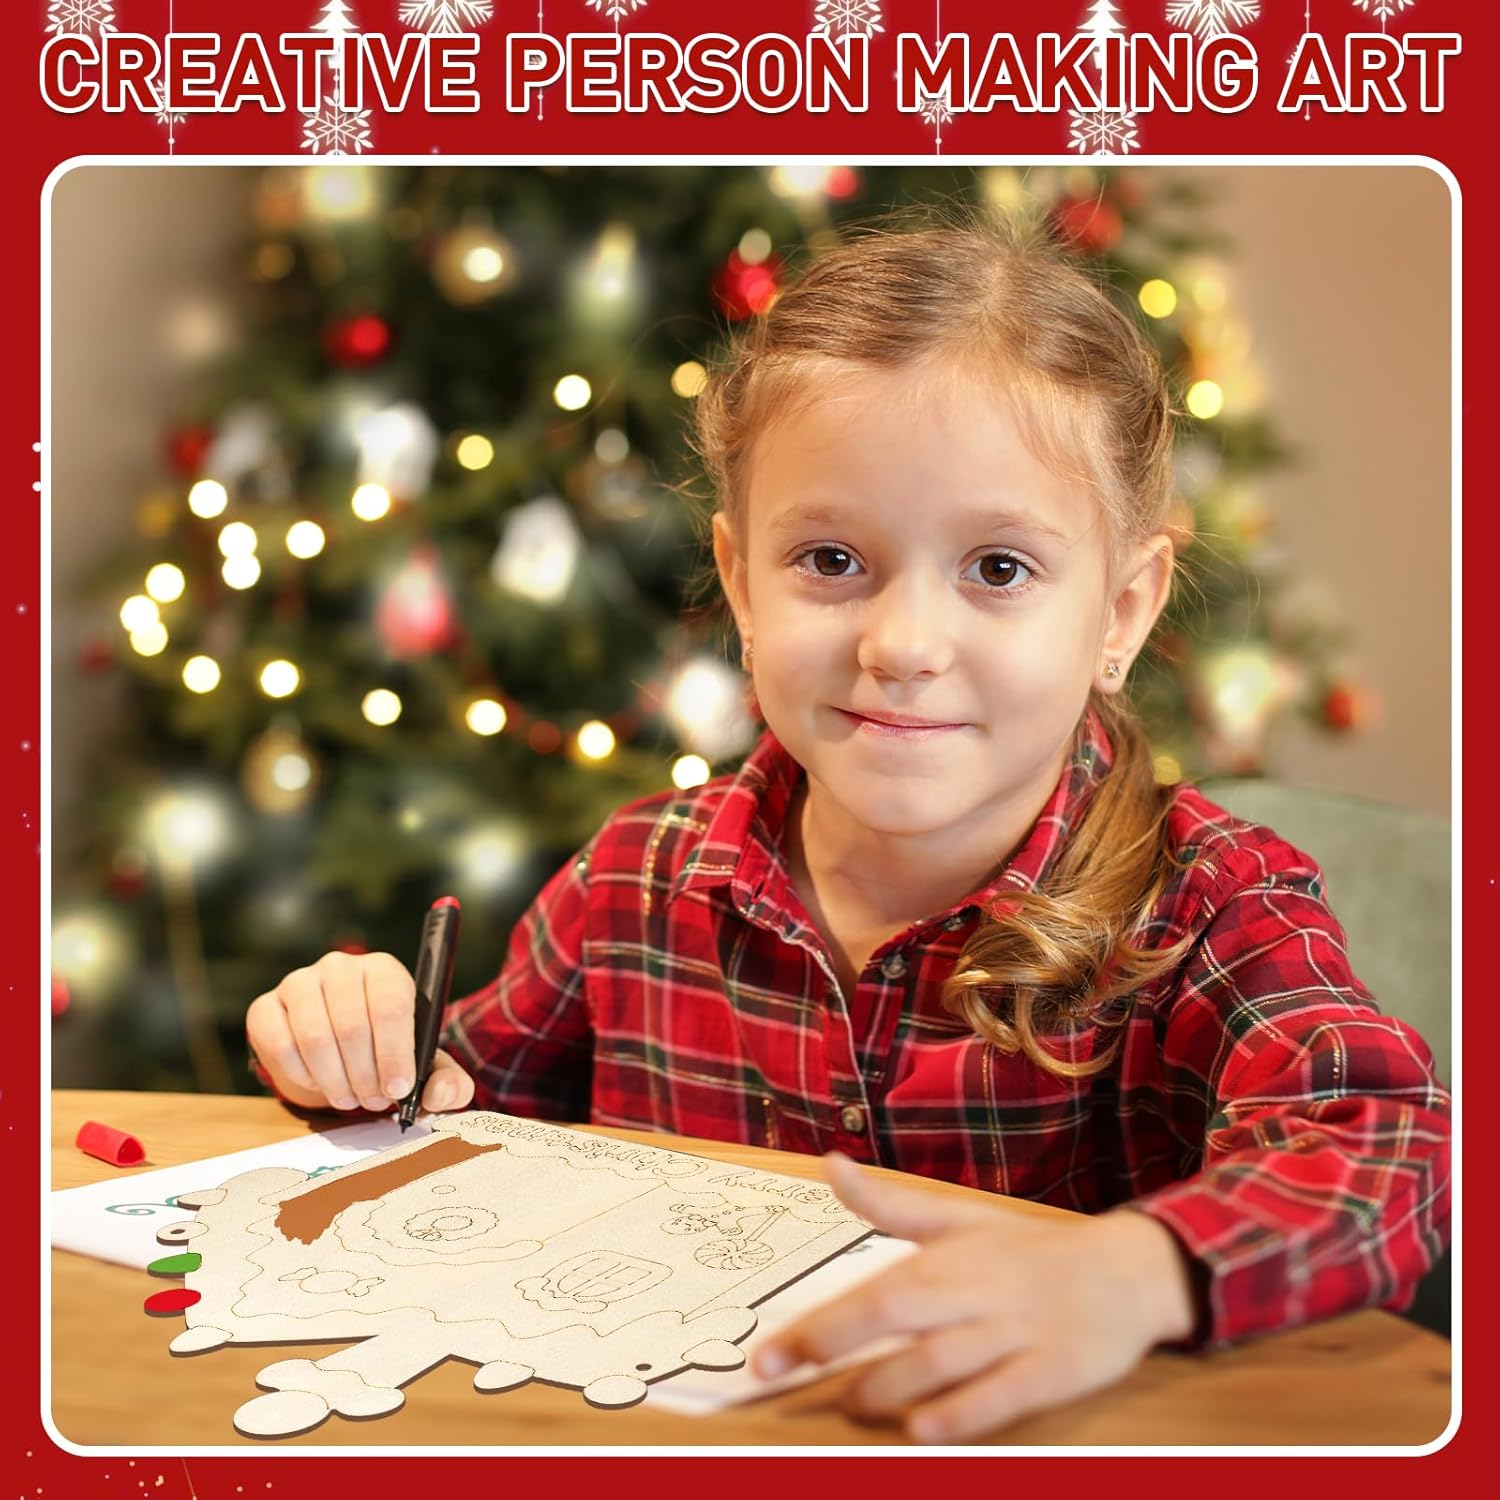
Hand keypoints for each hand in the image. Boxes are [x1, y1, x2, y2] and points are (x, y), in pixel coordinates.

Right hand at [245, 951, 475, 1115]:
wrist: (336, 1049)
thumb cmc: (385, 1051)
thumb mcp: (421, 1065)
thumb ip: (446, 1081)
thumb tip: (444, 1094)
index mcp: (384, 971)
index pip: (391, 1005)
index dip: (395, 1052)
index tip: (399, 1089)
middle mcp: (341, 967)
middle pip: (352, 1024)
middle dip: (365, 1074)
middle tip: (374, 1100)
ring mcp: (299, 983)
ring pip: (315, 1036)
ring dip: (335, 1080)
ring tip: (350, 1098)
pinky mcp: (266, 1007)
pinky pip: (280, 1045)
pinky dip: (302, 1075)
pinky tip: (320, 1083)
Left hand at [752, 1153, 1195, 1442]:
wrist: (1124, 1271)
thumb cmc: (1029, 1250)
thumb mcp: (960, 1218)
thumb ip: (891, 1206)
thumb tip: (830, 1165)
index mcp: (948, 1258)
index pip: (869, 1292)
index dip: (816, 1324)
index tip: (766, 1354)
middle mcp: (975, 1294)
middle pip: (894, 1318)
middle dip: (832, 1347)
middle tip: (781, 1372)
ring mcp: (1014, 1333)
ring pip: (941, 1363)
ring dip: (888, 1386)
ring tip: (850, 1402)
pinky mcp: (1052, 1371)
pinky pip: (1001, 1396)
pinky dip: (960, 1413)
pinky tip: (922, 1429)